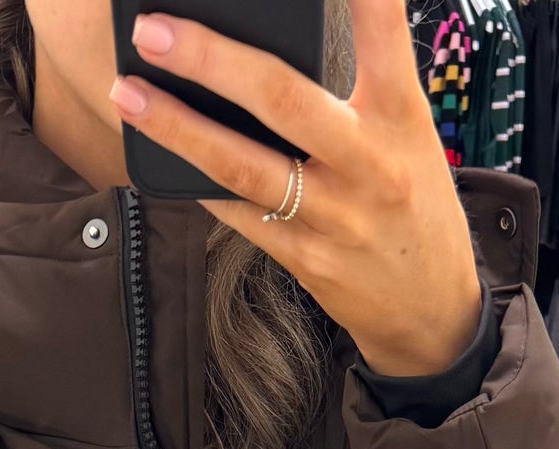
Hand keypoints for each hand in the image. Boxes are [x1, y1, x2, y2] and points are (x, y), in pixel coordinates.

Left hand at [110, 0, 483, 378]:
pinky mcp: (308, 260)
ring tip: (128, 94)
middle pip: (282, 98)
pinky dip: (199, 183)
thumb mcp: (408, 133)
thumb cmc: (413, 203)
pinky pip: (241, 215)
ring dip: (178, 128)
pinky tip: (162, 156)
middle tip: (153, 31)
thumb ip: (363, 84)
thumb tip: (276, 42)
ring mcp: (335, 216)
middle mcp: (370, 162)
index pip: (384, 30)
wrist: (431, 308)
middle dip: (210, 61)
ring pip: (244, 166)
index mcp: (401, 115)